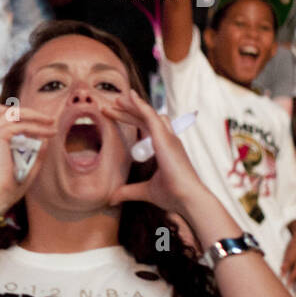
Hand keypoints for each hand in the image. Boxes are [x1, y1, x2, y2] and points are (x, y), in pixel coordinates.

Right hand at [0, 103, 56, 211]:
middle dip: (26, 113)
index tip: (36, 125)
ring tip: (51, 122)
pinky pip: (21, 125)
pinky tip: (50, 133)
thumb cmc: (5, 189)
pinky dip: (38, 128)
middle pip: (2, 110)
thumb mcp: (24, 168)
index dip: (16, 118)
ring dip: (34, 116)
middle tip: (46, 120)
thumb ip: (34, 153)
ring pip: (13, 113)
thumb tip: (45, 139)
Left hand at [104, 89, 210, 217]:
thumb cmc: (172, 195)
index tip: (112, 114)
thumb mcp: (144, 191)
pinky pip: (151, 116)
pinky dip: (140, 105)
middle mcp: (167, 139)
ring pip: (147, 113)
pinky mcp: (165, 138)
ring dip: (131, 105)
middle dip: (127, 111)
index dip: (130, 118)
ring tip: (115, 99)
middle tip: (108, 105)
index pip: (145, 127)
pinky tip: (129, 97)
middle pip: (145, 118)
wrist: (186, 199)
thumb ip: (128, 191)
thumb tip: (111, 197)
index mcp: (164, 148)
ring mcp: (167, 137)